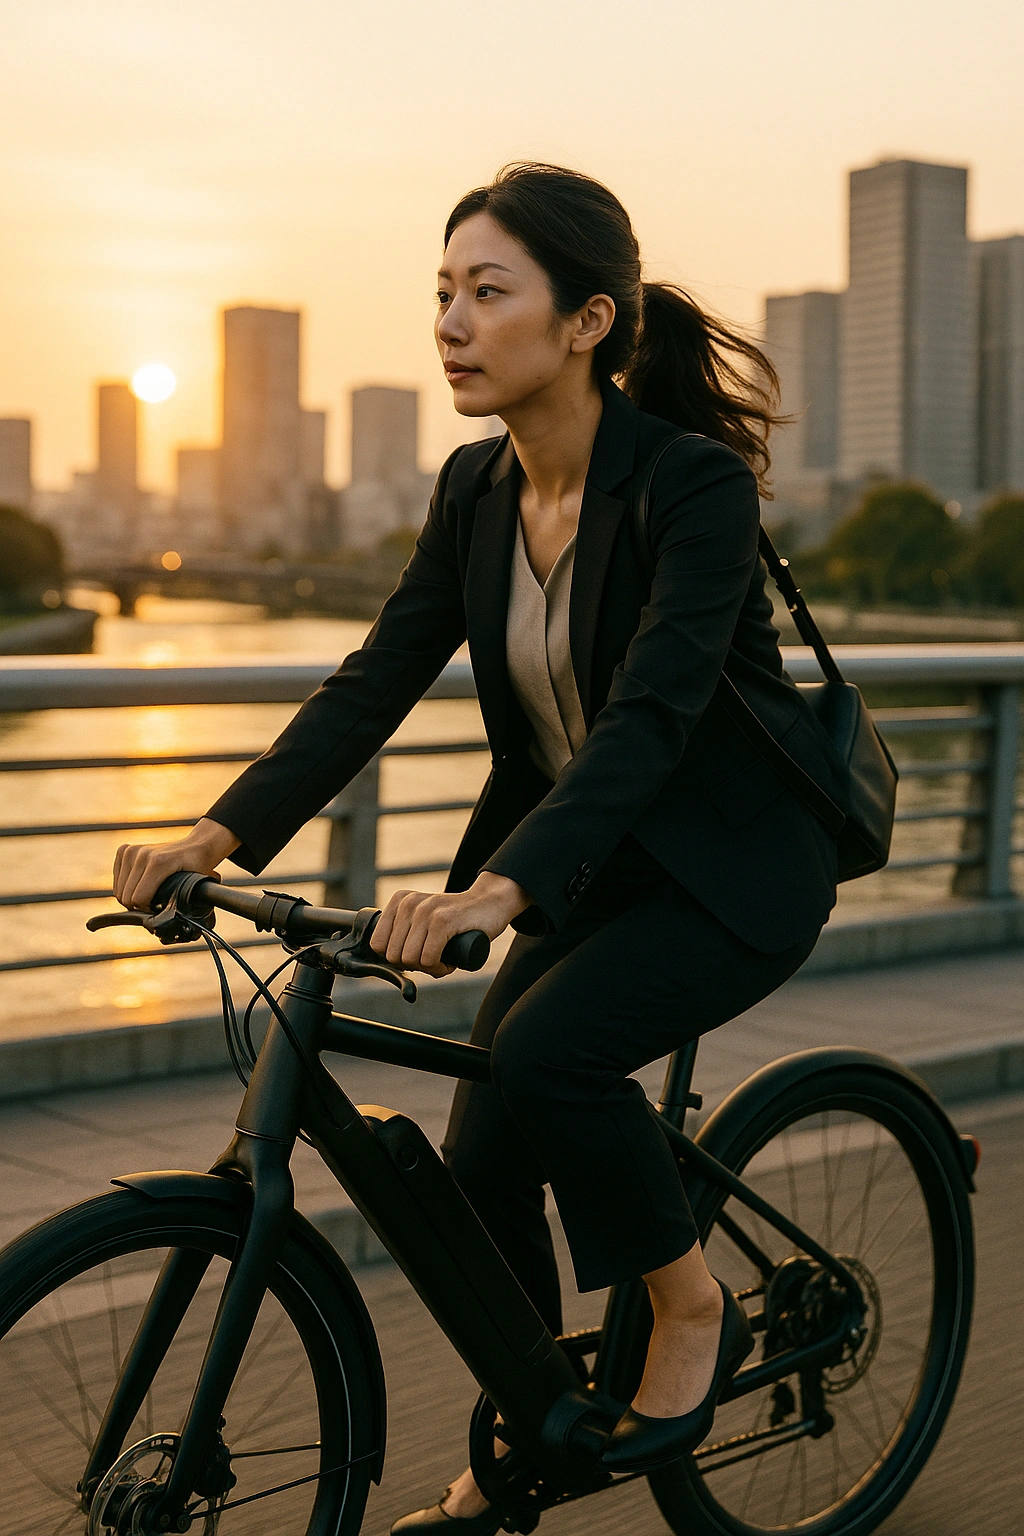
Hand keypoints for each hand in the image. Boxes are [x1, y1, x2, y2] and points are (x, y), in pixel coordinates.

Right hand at [113, 818, 240, 911]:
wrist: (193, 847)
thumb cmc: (196, 869)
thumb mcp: (194, 888)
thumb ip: (181, 903)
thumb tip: (168, 925)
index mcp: (159, 862)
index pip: (138, 898)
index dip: (147, 911)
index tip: (159, 909)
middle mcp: (142, 854)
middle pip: (126, 897)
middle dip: (138, 906)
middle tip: (154, 904)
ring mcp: (132, 851)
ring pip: (119, 891)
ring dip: (131, 898)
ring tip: (148, 896)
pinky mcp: (124, 850)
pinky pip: (116, 881)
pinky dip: (125, 888)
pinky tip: (139, 886)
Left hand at [370, 872, 530, 977]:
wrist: (490, 902)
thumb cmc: (456, 919)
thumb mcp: (423, 920)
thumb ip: (404, 933)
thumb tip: (388, 965)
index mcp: (399, 901)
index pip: (378, 945)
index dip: (397, 958)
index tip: (417, 954)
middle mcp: (408, 903)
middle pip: (393, 956)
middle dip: (414, 965)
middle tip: (433, 958)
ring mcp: (425, 910)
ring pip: (410, 960)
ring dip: (429, 968)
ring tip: (443, 958)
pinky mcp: (443, 920)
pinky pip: (429, 959)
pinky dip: (440, 968)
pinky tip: (450, 960)